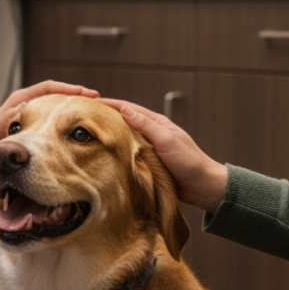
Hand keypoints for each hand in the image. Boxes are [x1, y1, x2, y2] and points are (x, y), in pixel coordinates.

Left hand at [0, 79, 98, 168]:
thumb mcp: (3, 126)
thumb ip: (18, 113)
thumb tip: (40, 104)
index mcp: (21, 99)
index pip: (50, 88)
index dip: (71, 90)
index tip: (90, 95)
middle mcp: (27, 104)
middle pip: (58, 95)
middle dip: (78, 98)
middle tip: (98, 103)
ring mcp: (31, 116)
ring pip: (58, 108)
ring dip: (74, 110)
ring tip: (92, 116)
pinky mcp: (32, 129)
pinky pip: (54, 121)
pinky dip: (68, 124)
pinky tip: (79, 133)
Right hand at [103, 98, 227, 211]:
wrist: (203, 186)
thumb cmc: (189, 162)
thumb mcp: (166, 140)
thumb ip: (145, 125)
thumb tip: (124, 110)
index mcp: (157, 123)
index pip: (129, 109)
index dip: (110, 105)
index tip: (91, 103)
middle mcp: (152, 133)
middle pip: (125, 121)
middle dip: (107, 117)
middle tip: (85, 117)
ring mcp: (150, 147)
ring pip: (126, 137)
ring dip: (111, 134)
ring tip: (91, 134)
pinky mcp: (150, 162)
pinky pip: (130, 153)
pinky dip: (118, 150)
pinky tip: (108, 154)